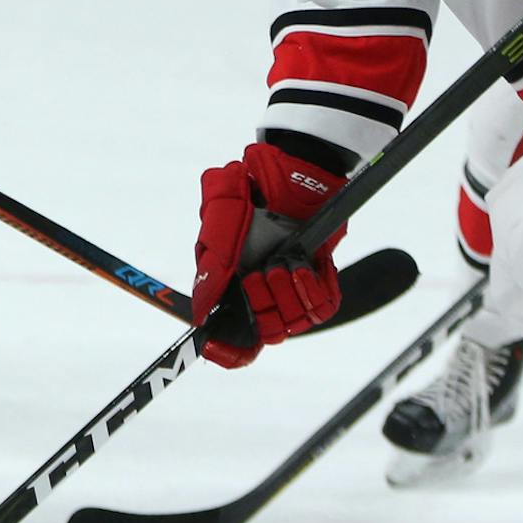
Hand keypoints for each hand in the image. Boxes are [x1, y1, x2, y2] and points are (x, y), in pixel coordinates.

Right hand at [191, 142, 346, 367]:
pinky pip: (321, 307)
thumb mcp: (220, 217)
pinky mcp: (319, 281)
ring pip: (293, 323)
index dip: (227, 351)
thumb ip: (211, 266)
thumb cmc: (251, 190)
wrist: (294, 171)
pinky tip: (304, 264)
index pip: (231, 338)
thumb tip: (200, 313)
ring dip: (288, 292)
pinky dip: (312, 288)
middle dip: (263, 306)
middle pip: (265, 333)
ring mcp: (291, 288)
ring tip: (284, 260)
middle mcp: (261, 293)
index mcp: (231, 286)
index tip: (219, 350)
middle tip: (261, 273)